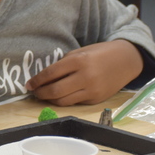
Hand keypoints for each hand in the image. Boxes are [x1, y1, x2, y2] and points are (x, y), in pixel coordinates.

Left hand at [25, 41, 142, 105]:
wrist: (126, 61)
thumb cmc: (100, 53)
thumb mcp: (80, 52)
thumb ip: (64, 63)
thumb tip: (45, 76)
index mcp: (79, 61)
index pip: (51, 73)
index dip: (37, 81)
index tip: (28, 85)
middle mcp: (85, 77)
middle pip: (55, 91)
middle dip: (40, 93)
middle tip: (34, 92)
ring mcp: (92, 90)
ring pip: (63, 101)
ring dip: (50, 100)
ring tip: (43, 95)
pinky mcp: (96, 100)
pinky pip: (74, 102)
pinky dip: (64, 100)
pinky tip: (59, 96)